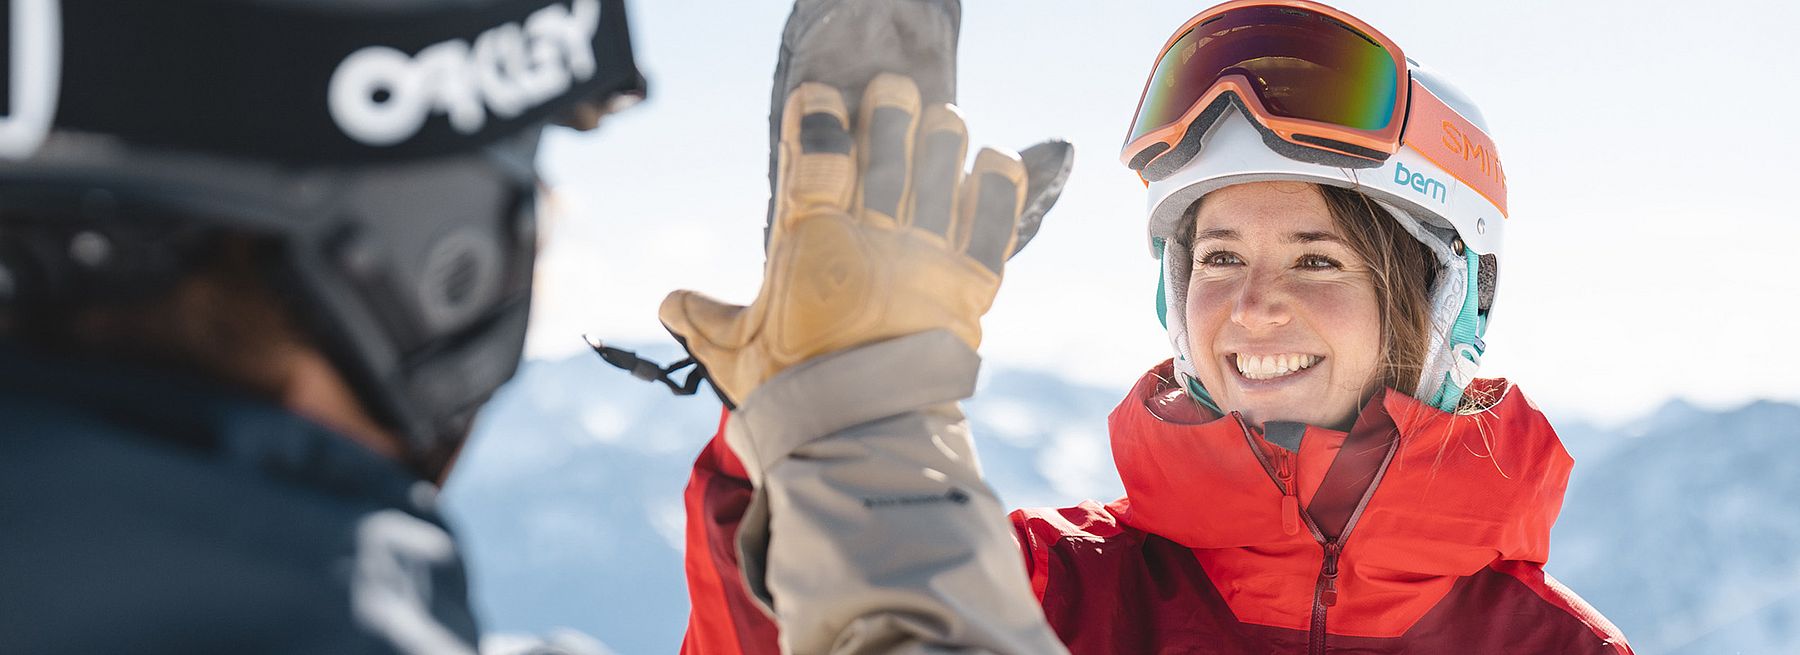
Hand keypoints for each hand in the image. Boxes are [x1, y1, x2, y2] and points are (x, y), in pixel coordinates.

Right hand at [660, 74, 1028, 405]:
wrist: (862, 440)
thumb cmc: (793, 396)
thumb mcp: (736, 353)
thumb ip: (704, 319)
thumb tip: (669, 302)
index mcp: (812, 244)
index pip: (816, 157)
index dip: (818, 118)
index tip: (819, 95)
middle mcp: (872, 239)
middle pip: (888, 152)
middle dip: (889, 111)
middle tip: (890, 90)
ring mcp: (926, 259)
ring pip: (941, 175)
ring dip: (942, 138)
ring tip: (940, 118)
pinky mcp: (970, 287)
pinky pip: (994, 224)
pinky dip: (998, 187)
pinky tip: (995, 157)